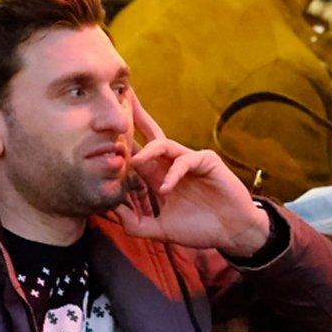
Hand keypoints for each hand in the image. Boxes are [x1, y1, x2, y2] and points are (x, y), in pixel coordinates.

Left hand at [117, 91, 270, 256]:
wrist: (232, 233)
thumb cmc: (200, 228)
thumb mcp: (162, 230)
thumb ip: (137, 225)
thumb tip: (111, 213)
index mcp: (159, 176)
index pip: (136, 154)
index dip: (120, 144)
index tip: (99, 135)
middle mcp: (171, 164)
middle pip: (150, 136)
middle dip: (134, 118)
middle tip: (120, 98)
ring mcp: (189, 160)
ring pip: (164, 144)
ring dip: (148, 150)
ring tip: (136, 161)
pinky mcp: (206, 161)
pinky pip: (185, 161)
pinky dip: (173, 174)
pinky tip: (166, 189)